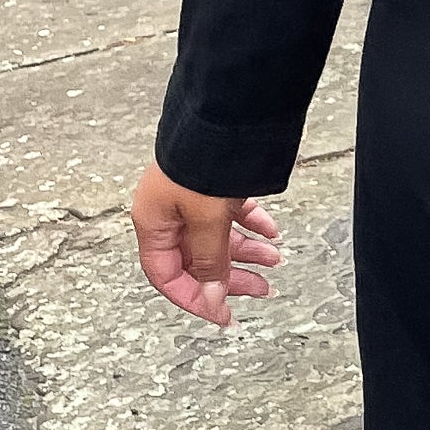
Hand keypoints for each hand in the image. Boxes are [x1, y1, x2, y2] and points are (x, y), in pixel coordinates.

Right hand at [130, 160, 283, 328]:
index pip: (167, 276)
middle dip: (230, 277)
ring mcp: (189, 197)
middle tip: (261, 289)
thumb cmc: (202, 162)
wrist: (222, 114)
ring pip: (217, 237)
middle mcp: (168, 212)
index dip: (194, 299)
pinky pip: (229, 213)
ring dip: (247, 251)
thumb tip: (213, 301)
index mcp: (154, 223)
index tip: (222, 315)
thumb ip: (211, 262)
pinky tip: (271, 229)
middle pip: (196, 259)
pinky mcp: (210, 183)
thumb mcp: (208, 221)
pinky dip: (251, 223)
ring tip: (276, 257)